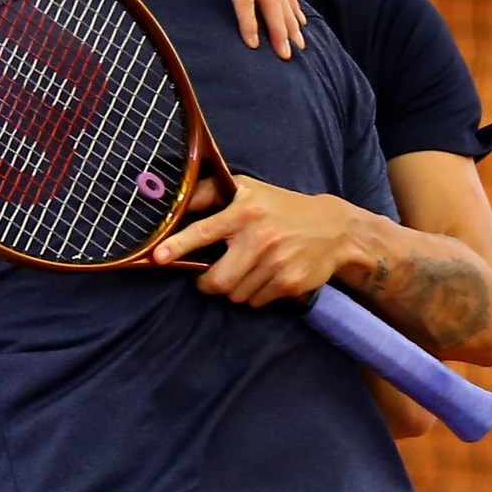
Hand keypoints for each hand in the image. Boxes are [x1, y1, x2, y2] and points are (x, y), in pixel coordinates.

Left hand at [152, 175, 370, 306]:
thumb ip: (210, 193)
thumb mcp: (249, 190)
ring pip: (235, 294)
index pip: (204, 231)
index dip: (178, 246)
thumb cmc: (281, 207)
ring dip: (235, 288)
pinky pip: (255, 301)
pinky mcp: (289, 283)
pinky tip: (266, 276)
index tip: (158, 258)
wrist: (333, 228)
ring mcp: (276, 263)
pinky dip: (254, 295)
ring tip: (248, 270)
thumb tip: (177, 198)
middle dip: (208, 284)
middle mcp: (259, 237)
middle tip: (210, 277)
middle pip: (218, 281)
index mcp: (245, 211)